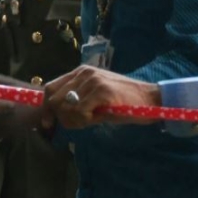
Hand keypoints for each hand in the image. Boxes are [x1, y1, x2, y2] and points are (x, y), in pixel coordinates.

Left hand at [42, 65, 161, 129]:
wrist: (151, 99)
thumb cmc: (123, 102)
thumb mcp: (95, 97)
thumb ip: (76, 100)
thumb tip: (54, 114)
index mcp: (79, 72)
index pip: (50, 88)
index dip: (46, 108)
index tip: (48, 124)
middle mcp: (83, 73)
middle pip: (54, 100)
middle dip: (62, 117)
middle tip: (81, 123)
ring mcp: (92, 80)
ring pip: (65, 108)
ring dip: (75, 121)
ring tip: (92, 119)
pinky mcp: (101, 91)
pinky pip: (79, 112)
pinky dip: (85, 121)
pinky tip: (98, 118)